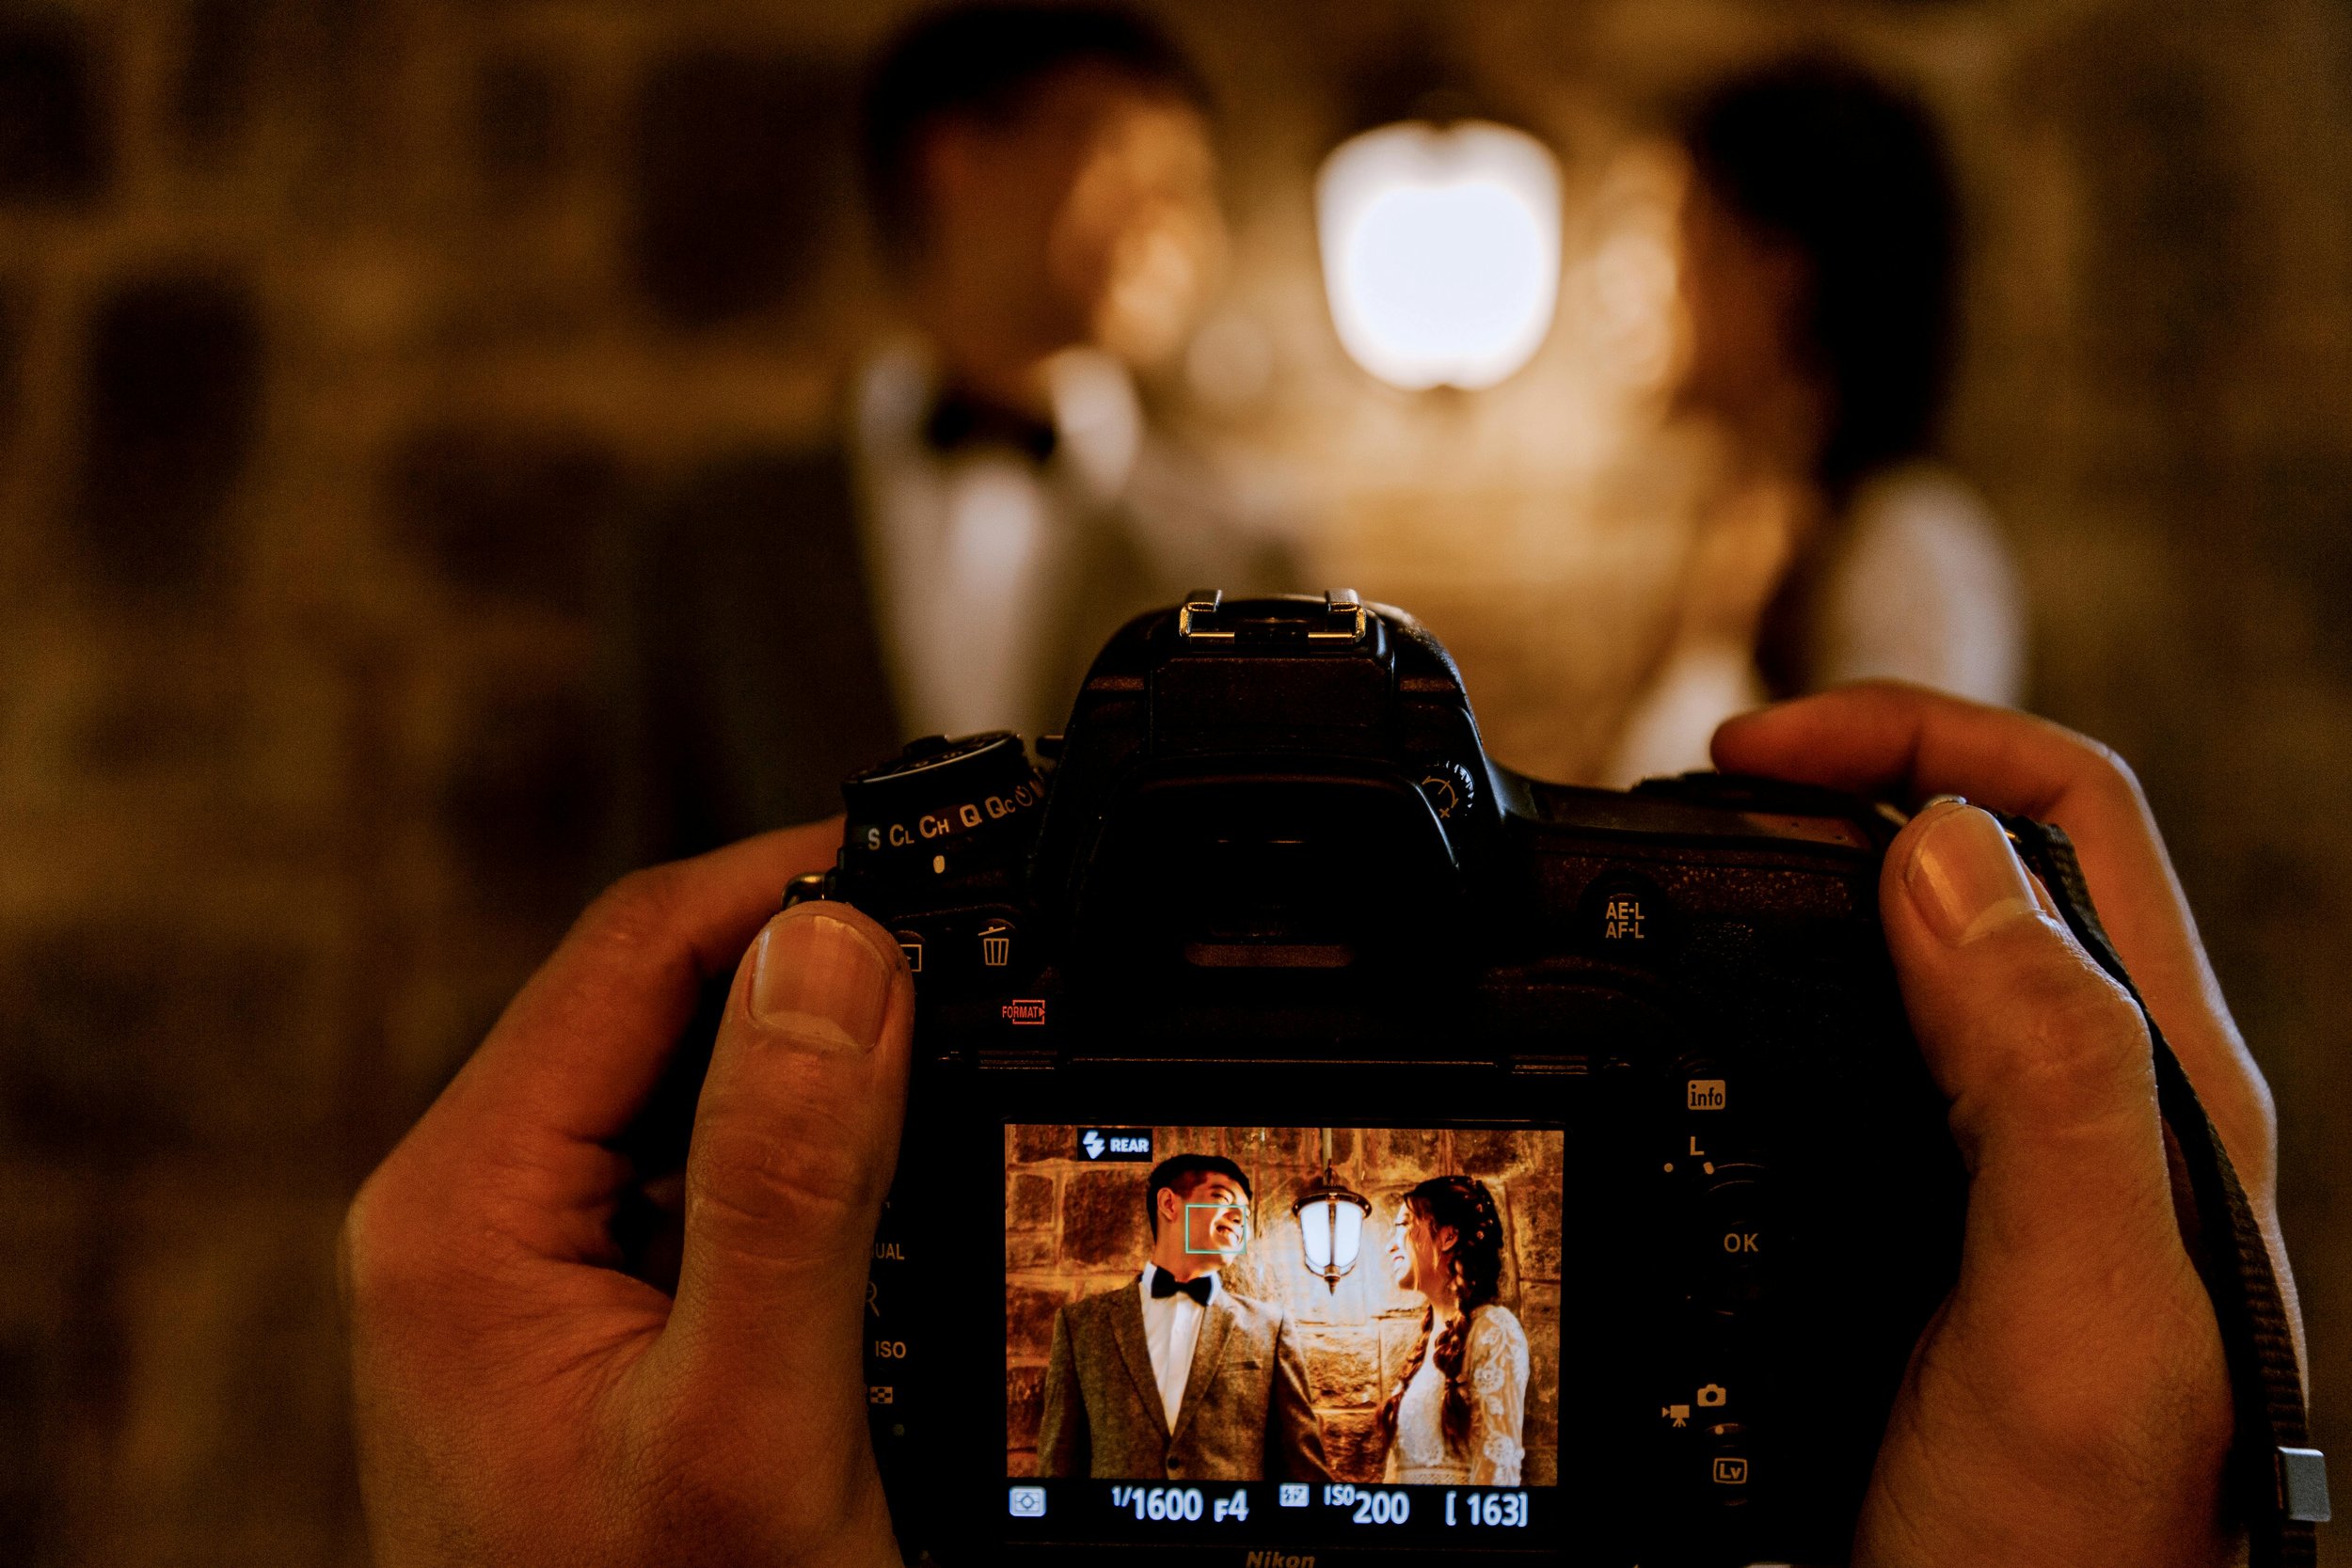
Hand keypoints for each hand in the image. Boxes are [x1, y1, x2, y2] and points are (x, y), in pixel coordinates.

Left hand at [340, 822, 913, 1567]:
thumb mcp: (748, 1422)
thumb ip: (784, 1179)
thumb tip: (837, 951)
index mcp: (464, 1211)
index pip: (637, 949)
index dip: (794, 881)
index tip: (941, 866)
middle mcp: (472, 1217)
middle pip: (659, 999)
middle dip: (817, 969)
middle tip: (974, 962)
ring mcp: (525, 1266)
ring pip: (686, 1081)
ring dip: (815, 1058)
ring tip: (948, 1057)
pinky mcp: (585, 1312)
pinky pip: (696, 1171)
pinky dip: (800, 1150)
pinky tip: (884, 1178)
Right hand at [1716, 683, 2294, 1567]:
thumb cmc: (2072, 1549)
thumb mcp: (2073, 1313)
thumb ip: (2048, 1080)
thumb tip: (1936, 849)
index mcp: (2153, 1081)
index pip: (2061, 811)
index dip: (1911, 735)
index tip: (1746, 756)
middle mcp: (2088, 1094)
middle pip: (1983, 850)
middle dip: (1841, 778)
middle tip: (1693, 797)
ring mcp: (1999, 1157)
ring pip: (1910, 943)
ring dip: (1799, 874)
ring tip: (1682, 876)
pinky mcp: (1917, 1215)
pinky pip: (1845, 1047)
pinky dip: (1761, 988)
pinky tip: (1694, 1022)